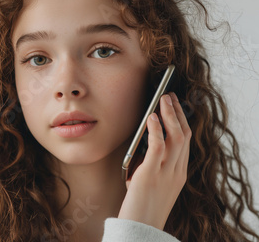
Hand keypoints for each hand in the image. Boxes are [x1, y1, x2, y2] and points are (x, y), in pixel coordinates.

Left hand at [117, 92, 191, 229]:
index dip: (181, 122)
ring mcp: (166, 173)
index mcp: (178, 174)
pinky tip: (151, 117)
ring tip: (163, 99)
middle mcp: (176, 172)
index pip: (185, 143)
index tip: (175, 107)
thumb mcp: (150, 184)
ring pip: (176, 137)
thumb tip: (142, 144)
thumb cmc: (141, 208)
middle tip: (169, 96)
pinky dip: (157, 129)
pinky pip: (158, 147)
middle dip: (177, 113)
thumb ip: (150, 166)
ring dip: (170, 115)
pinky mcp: (151, 175)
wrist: (139, 229)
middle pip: (184, 135)